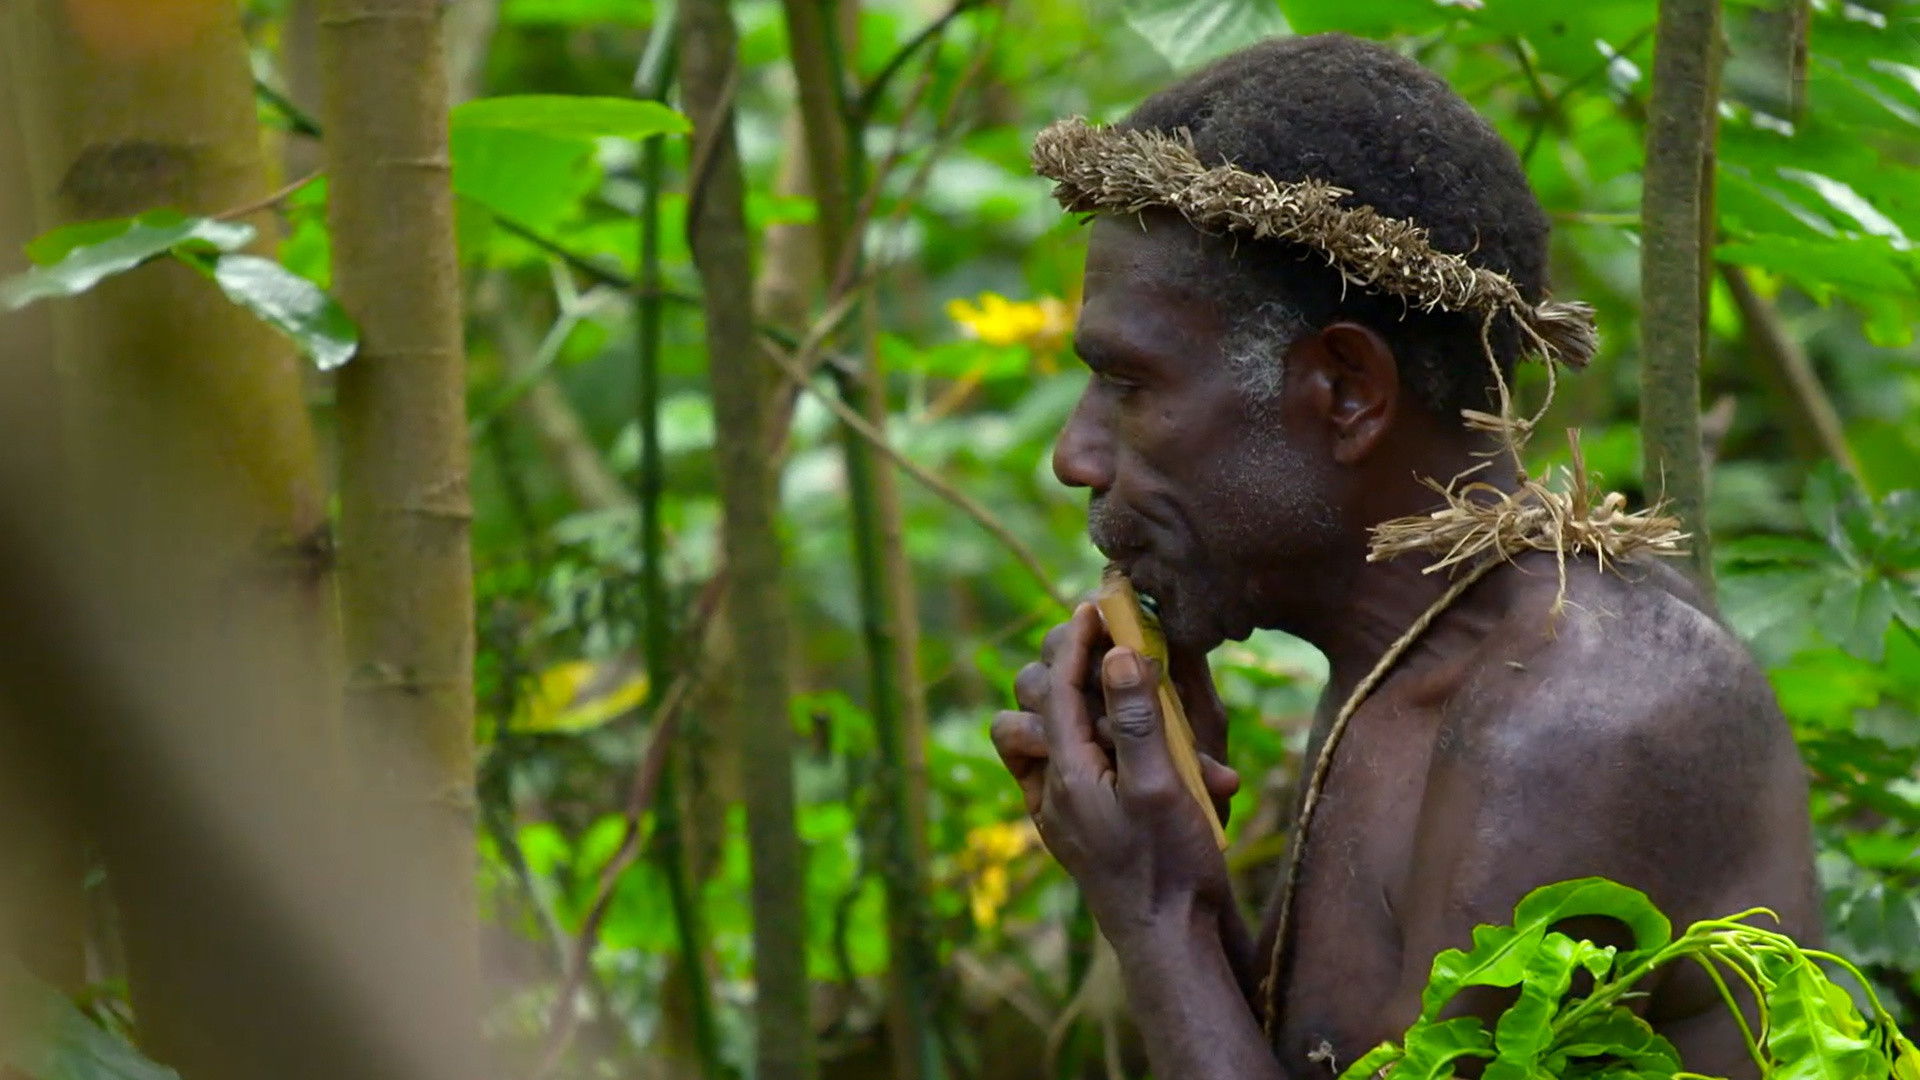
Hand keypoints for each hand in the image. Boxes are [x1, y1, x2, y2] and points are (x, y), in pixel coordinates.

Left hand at [990, 603, 1237, 942]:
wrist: (1169, 943)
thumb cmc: (1171, 867)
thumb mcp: (1161, 786)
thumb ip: (1136, 718)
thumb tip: (1117, 653)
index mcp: (1067, 771)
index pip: (1056, 685)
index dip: (1076, 639)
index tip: (1097, 604)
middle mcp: (1050, 787)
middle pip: (1030, 704)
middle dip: (1064, 665)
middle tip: (1107, 642)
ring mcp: (1057, 808)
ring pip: (1031, 735)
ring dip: (1063, 703)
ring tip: (1104, 688)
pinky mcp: (1072, 826)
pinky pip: (1052, 765)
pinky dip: (1073, 739)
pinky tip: (1113, 741)